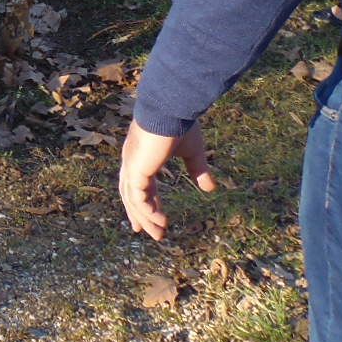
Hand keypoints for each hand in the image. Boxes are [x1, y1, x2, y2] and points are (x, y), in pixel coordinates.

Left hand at [119, 119, 217, 240]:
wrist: (172, 107)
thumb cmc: (180, 123)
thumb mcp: (192, 151)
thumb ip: (198, 169)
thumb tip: (210, 189)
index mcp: (141, 156)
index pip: (138, 183)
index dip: (144, 202)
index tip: (151, 218)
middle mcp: (132, 161)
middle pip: (130, 194)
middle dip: (139, 214)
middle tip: (148, 233)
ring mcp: (131, 164)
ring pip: (134, 199)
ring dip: (147, 217)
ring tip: (160, 234)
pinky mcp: (136, 168)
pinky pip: (138, 197)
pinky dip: (148, 211)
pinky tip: (160, 221)